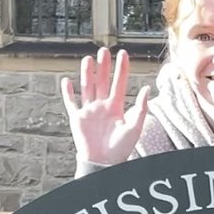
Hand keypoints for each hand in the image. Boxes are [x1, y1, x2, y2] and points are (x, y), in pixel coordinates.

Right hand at [60, 48, 149, 166]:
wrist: (104, 163)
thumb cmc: (121, 148)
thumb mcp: (135, 127)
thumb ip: (141, 108)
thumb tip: (147, 89)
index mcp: (116, 107)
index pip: (119, 83)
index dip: (121, 69)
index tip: (123, 53)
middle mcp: (102, 106)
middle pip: (102, 82)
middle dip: (103, 66)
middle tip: (103, 50)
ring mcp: (89, 111)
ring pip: (87, 88)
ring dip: (86, 74)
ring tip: (87, 58)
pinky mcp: (77, 119)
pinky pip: (71, 103)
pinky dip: (68, 93)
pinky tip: (66, 81)